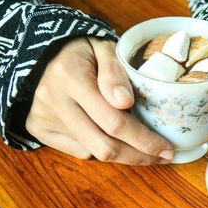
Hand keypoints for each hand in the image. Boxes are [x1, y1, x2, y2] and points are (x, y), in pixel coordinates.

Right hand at [26, 37, 173, 164]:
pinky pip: (78, 151)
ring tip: (146, 153)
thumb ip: (115, 73)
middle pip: (104, 145)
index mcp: (71, 76)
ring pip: (92, 152)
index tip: (167, 149)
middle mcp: (54, 101)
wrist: (46, 53)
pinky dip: (100, 148)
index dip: (144, 140)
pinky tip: (113, 136)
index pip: (114, 120)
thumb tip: (125, 102)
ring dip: (125, 156)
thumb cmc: (85, 52)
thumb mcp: (105, 49)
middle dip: (139, 156)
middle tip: (163, 157)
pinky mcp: (39, 128)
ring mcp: (44, 117)